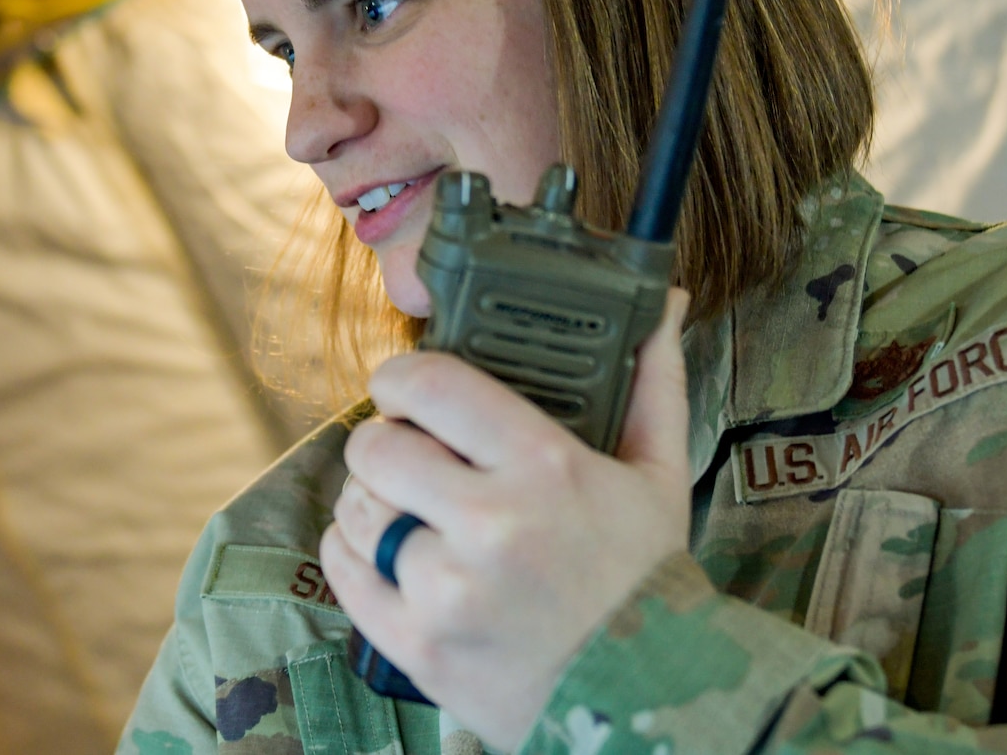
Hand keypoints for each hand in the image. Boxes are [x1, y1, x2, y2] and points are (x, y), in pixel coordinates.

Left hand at [321, 288, 691, 749]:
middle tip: (407, 452)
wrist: (650, 703)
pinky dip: (350, 551)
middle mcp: (492, 526)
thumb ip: (650, 382)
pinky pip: (342, 570)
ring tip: (404, 505)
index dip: (401, 377)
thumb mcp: (661, 476)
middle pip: (376, 446)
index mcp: (546, 468)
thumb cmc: (647, 581)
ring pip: (355, 507)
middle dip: (384, 441)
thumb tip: (663, 304)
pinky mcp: (419, 645)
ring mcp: (449, 591)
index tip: (403, 386)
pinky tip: (386, 549)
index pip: (431, 386)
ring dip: (369, 498)